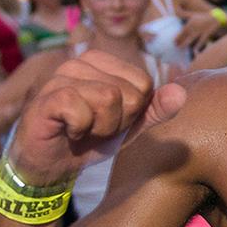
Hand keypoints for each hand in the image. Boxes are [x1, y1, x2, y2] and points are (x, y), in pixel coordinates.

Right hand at [8, 49, 153, 185]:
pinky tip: (68, 131)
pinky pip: (81, 111)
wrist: (50, 164)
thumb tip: (180, 93)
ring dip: (100, 128)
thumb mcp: (130, 126)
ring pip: (108, 99)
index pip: (144, 85)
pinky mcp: (46, 97)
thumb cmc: (89, 139)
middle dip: (117, 122)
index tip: (110, 120)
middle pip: (129, 94)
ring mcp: (60, 76)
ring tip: (82, 129)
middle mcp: (80, 62)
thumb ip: (155, 109)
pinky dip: (80, 130)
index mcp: (102, 62)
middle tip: (94, 127)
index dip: (132, 113)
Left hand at [175, 11, 223, 50]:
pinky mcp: (206, 35)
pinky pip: (201, 42)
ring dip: (186, 44)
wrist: (215, 18)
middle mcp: (194, 28)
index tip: (174, 42)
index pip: (182, 32)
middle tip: (177, 47)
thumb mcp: (192, 15)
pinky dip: (197, 46)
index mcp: (190, 24)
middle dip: (181, 43)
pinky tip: (195, 51)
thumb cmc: (202, 17)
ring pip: (192, 40)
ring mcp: (200, 32)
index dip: (177, 38)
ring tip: (182, 48)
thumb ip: (183, 15)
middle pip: (185, 37)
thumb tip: (175, 13)